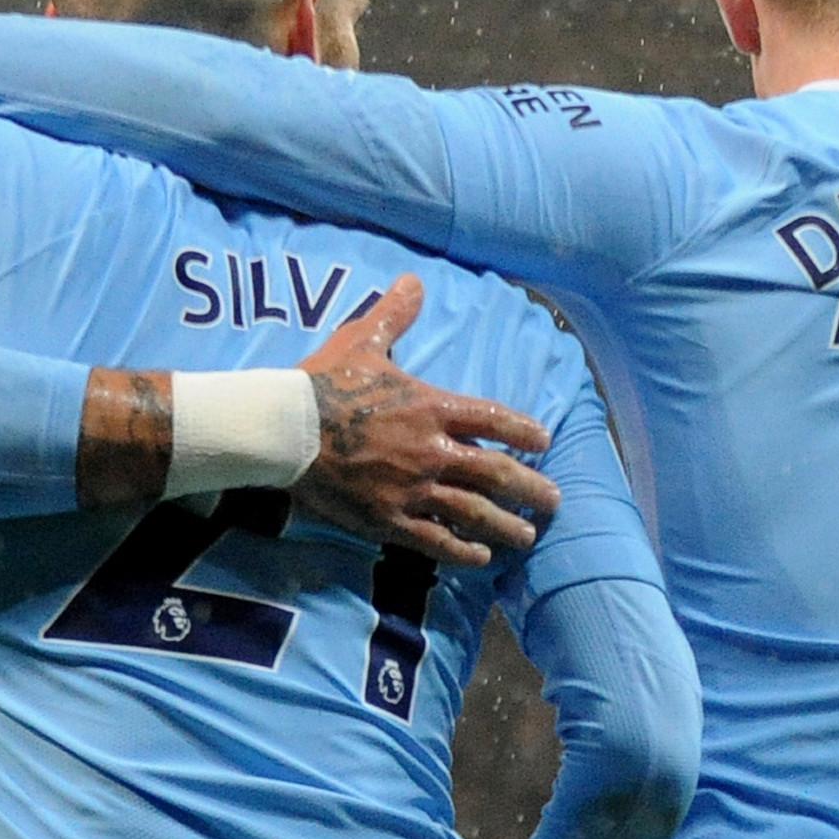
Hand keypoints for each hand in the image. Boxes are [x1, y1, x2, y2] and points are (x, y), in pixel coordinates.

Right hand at [293, 276, 562, 565]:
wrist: (284, 430)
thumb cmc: (322, 382)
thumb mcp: (362, 341)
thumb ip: (395, 316)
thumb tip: (415, 280)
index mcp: (431, 407)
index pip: (492, 418)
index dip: (523, 430)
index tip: (545, 441)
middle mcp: (431, 451)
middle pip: (496, 473)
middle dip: (531, 488)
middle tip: (554, 501)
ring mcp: (412, 489)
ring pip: (473, 512)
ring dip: (506, 525)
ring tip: (528, 535)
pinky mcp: (388, 519)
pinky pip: (434, 540)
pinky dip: (461, 551)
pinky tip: (480, 559)